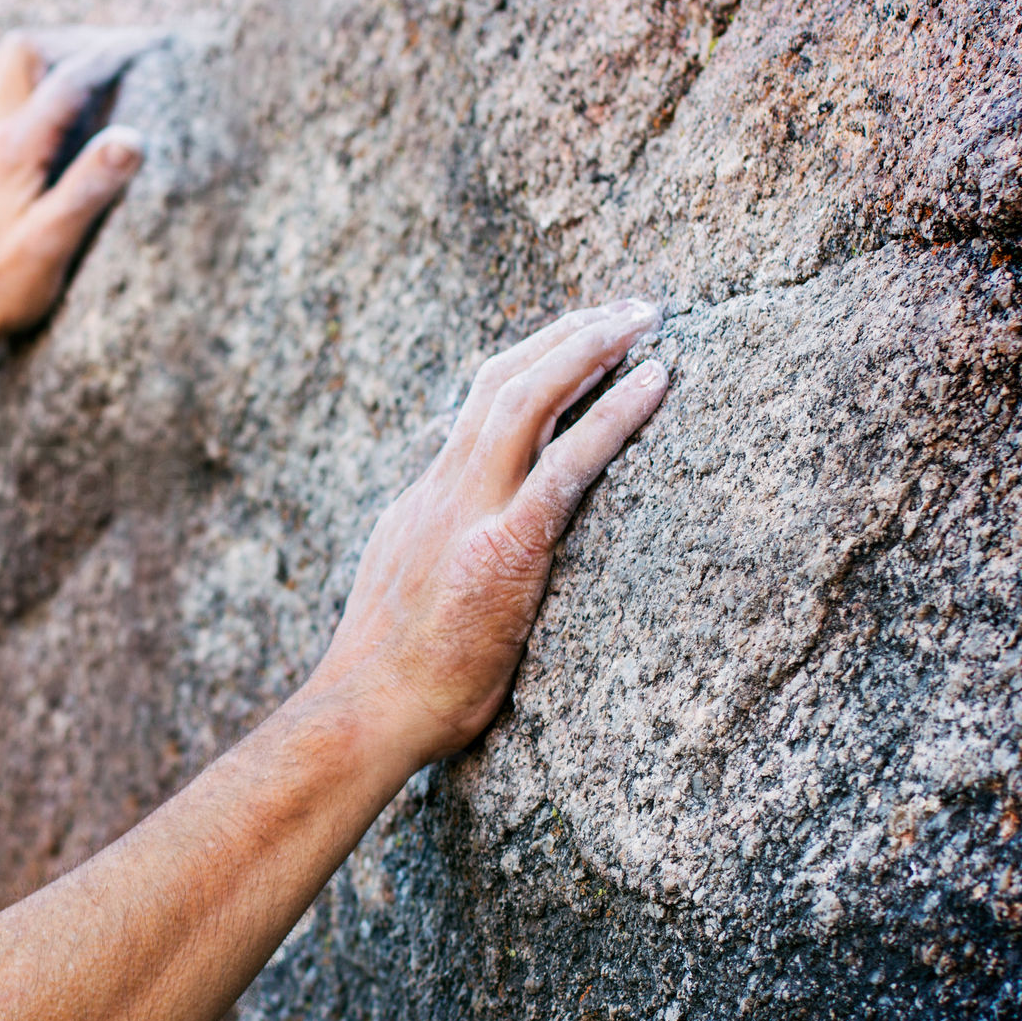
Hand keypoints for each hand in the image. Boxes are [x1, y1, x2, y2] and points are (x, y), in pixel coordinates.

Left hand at [0, 28, 160, 344]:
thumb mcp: (52, 242)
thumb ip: (91, 186)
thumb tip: (133, 139)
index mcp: (15, 148)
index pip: (69, 79)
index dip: (113, 55)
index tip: (152, 44)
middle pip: (24, 49)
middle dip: (73, 41)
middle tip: (117, 55)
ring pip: (5, 66)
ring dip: (48, 56)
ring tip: (91, 71)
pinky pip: (0, 93)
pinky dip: (33, 82)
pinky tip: (59, 110)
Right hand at [309, 302, 669, 765]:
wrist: (364, 712)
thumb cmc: (394, 681)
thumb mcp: (405, 596)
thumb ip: (437, 558)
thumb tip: (466, 557)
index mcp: (424, 500)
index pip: (477, 408)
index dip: (530, 363)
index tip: (574, 340)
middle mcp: (443, 489)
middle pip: (502, 381)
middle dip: (566, 334)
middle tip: (624, 308)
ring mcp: (469, 513)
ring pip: (527, 397)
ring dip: (590, 345)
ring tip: (644, 317)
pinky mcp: (503, 548)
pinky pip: (567, 463)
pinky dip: (615, 413)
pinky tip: (657, 382)